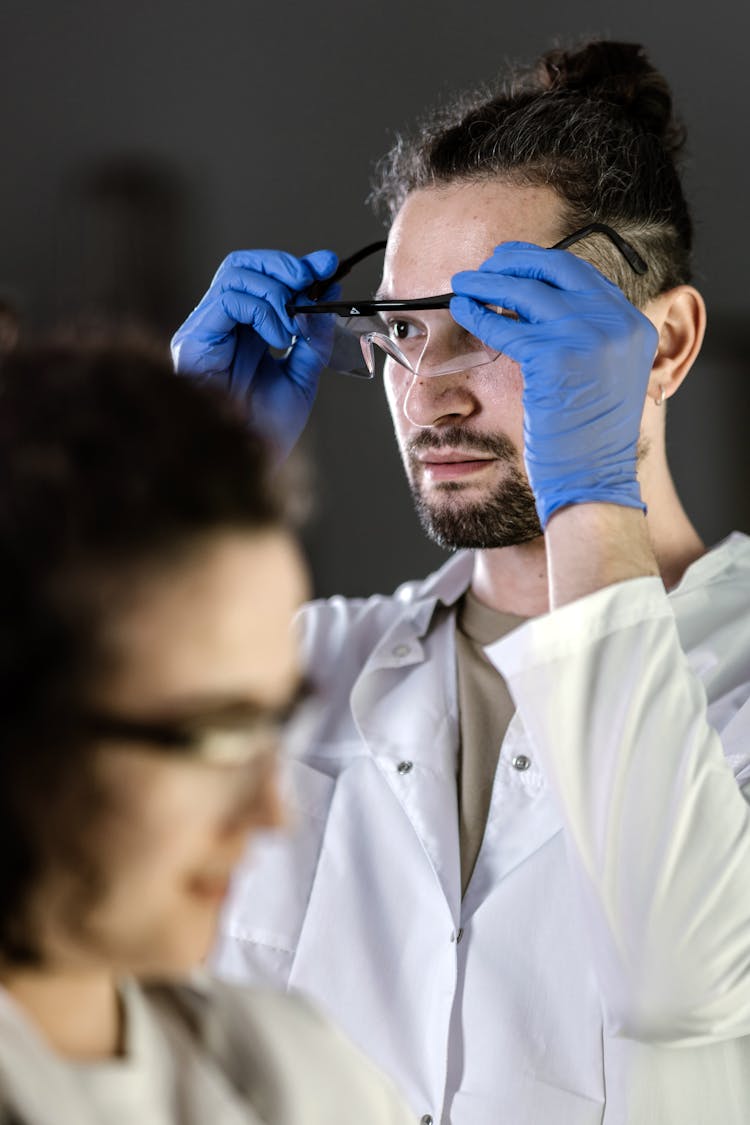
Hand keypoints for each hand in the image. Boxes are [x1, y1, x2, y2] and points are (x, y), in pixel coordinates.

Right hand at [171, 248, 337, 458]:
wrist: (252, 464)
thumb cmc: (268, 432)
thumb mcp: (301, 377)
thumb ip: (312, 340)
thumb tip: (325, 301)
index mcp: (243, 334)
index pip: (262, 280)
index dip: (296, 267)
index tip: (329, 266)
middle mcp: (220, 328)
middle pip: (244, 266)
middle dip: (285, 267)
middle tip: (314, 281)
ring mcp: (204, 333)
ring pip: (235, 275)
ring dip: (276, 290)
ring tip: (294, 325)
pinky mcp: (193, 342)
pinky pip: (227, 300)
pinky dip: (261, 309)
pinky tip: (277, 336)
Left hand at [450, 242, 658, 527]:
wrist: (594, 480)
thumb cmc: (590, 442)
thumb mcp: (605, 378)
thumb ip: (589, 338)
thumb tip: (541, 307)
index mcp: (634, 326)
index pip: (582, 276)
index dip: (543, 264)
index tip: (513, 262)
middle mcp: (617, 324)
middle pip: (557, 270)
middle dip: (514, 262)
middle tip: (485, 266)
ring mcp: (590, 337)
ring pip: (527, 292)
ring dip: (488, 282)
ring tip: (462, 284)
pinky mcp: (557, 356)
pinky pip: (507, 327)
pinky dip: (479, 315)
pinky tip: (462, 310)